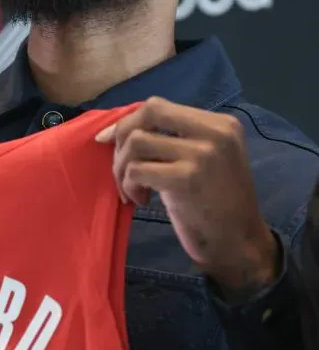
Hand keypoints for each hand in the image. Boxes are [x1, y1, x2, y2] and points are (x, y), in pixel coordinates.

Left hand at [96, 97, 278, 293]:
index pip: (160, 107)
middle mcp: (215, 132)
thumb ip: (176, 139)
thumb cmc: (217, 205)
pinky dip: (129, 186)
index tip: (109, 141)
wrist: (239, 243)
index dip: (128, 121)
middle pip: (148, 112)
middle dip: (122, 137)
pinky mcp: (187, 179)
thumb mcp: (205, 160)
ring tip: (133, 190)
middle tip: (120, 167)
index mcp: (221, 124)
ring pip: (137, 142)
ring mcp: (202, 154)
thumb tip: (120, 129)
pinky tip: (141, 201)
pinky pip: (137, 170)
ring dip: (122, 168)